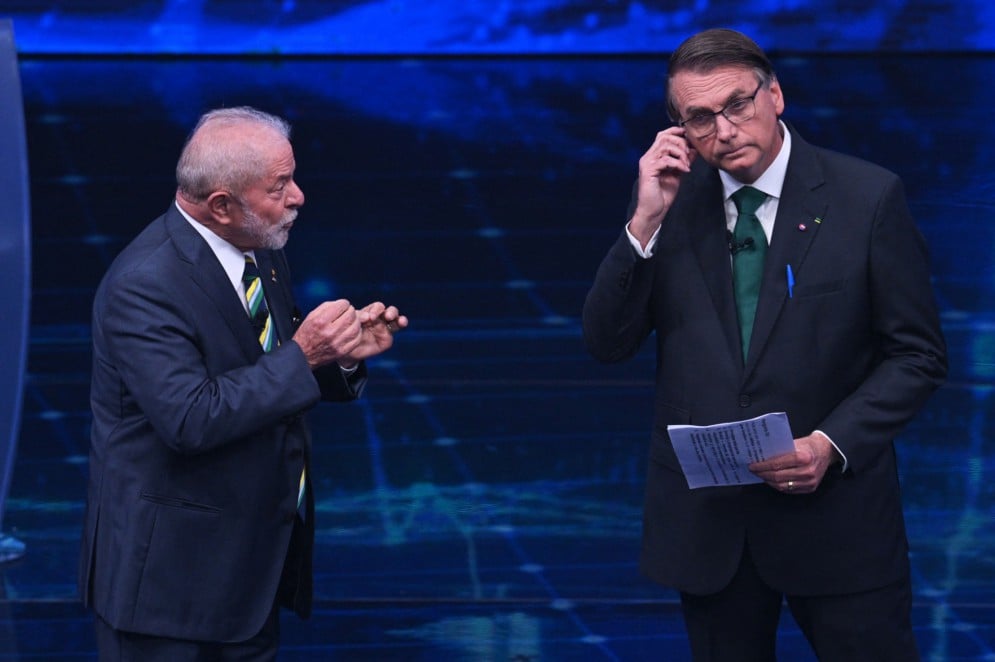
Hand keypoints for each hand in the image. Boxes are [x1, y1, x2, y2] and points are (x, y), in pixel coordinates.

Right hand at [291, 300, 406, 368]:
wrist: (303, 356)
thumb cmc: (308, 332)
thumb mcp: (315, 315)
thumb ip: (331, 307)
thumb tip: (347, 305)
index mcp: (322, 319)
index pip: (344, 306)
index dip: (346, 306)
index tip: (343, 309)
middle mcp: (330, 330)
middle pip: (354, 316)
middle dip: (356, 315)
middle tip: (353, 317)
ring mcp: (338, 342)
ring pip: (358, 327)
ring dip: (359, 325)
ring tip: (354, 325)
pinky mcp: (343, 350)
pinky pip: (357, 338)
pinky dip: (358, 335)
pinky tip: (354, 335)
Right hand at [629, 128, 695, 247]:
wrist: (653, 211)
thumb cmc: (663, 194)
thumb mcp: (677, 173)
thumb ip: (683, 160)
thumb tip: (694, 149)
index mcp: (653, 155)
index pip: (662, 135)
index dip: (677, 132)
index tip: (689, 140)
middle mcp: (648, 157)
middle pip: (665, 137)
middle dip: (681, 144)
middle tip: (689, 157)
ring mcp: (647, 163)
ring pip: (666, 146)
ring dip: (681, 154)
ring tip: (686, 165)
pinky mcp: (648, 171)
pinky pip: (666, 160)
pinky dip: (678, 164)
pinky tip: (684, 171)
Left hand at [748, 433, 837, 494]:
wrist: (826, 450)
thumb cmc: (807, 445)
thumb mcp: (794, 443)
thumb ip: (779, 451)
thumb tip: (760, 457)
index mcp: (803, 457)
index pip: (777, 464)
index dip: (762, 466)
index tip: (752, 465)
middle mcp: (808, 471)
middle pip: (778, 477)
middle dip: (763, 474)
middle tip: (754, 471)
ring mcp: (810, 482)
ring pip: (782, 486)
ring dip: (769, 482)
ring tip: (761, 476)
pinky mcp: (811, 488)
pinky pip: (790, 490)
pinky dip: (778, 485)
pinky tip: (772, 480)